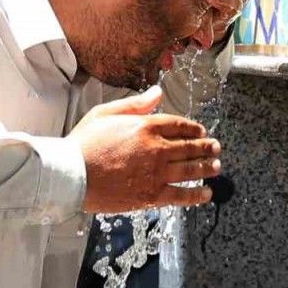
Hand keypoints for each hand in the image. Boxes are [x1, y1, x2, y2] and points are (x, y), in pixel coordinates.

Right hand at [67, 87, 221, 212]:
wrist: (71, 175)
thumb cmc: (83, 143)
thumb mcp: (105, 113)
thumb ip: (136, 104)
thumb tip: (158, 92)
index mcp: (146, 126)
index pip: (180, 125)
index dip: (195, 128)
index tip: (202, 131)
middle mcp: (156, 148)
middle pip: (191, 147)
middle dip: (207, 147)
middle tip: (216, 148)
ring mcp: (156, 173)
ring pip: (191, 170)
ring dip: (207, 168)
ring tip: (216, 167)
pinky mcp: (152, 195)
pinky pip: (182, 195)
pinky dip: (197, 194)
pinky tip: (206, 193)